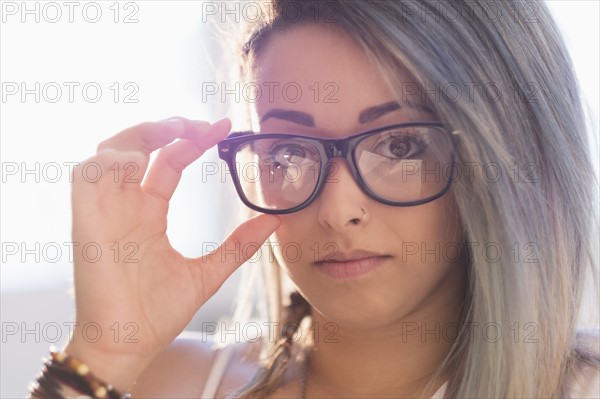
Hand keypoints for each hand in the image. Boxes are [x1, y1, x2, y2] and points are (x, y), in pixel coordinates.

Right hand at [64, 117, 279, 389]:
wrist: (129, 344)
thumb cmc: (158, 313)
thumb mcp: (208, 273)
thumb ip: (238, 247)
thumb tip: (273, 222)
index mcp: (149, 213)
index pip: (168, 162)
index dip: (192, 141)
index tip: (224, 128)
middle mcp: (125, 205)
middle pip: (139, 147)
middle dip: (168, 128)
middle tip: (202, 125)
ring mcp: (105, 210)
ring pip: (109, 151)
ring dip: (140, 134)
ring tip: (177, 130)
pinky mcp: (86, 221)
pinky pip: (86, 175)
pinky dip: (110, 160)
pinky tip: (141, 160)